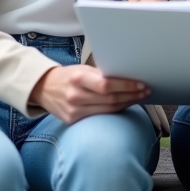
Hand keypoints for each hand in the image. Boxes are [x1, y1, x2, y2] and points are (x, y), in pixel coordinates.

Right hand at [29, 64, 150, 123]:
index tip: (141, 84)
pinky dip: (114, 111)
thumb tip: (127, 76)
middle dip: (132, 95)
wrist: (44, 88)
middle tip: (145, 91)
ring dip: (127, 103)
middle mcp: (75, 96)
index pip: (107, 85)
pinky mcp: (73, 120)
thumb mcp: (82, 69)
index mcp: (78, 78)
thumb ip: (100, 74)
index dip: (127, 86)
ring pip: (108, 110)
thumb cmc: (68, 76)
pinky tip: (124, 105)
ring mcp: (74, 110)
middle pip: (110, 99)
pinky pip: (100, 116)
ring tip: (139, 97)